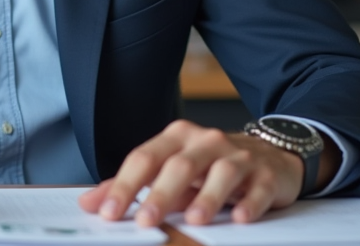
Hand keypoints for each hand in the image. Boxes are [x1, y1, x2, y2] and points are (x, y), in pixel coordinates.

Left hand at [79, 120, 314, 226]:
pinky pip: (257, 187)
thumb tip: (89, 203)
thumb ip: (132, 186)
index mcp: (177, 138)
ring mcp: (238, 156)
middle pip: (179, 165)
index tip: (109, 213)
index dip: (125, 185)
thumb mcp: (172, 171)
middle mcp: (206, 141)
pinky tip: (241, 218)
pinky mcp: (265, 174)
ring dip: (207, 197)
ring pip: (220, 172)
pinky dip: (249, 203)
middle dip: (160, 194)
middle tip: (145, 221)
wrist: (269, 154)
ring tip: (194, 220)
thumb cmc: (211, 166)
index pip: (145, 158)